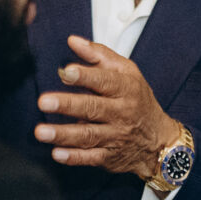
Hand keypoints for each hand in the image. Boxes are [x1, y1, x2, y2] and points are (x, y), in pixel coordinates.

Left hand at [34, 36, 178, 180]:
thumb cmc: (138, 100)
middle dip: (67, 105)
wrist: (159, 141)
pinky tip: (56, 154)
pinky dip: (74, 157)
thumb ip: (99, 55)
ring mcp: (115, 136)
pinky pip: (91, 158)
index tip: (66, 71)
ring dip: (63, 134)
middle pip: (93, 108)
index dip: (85, 76)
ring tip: (41, 131)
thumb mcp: (127, 73)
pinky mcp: (109, 157)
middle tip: (44, 101)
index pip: (105, 81)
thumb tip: (73, 41)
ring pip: (88, 135)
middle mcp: (121, 113)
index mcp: (126, 89)